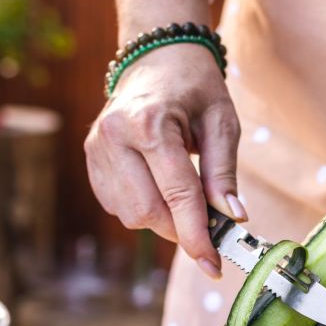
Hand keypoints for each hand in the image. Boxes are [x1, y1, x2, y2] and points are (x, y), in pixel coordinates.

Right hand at [85, 44, 245, 278]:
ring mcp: (96, 149)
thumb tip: (233, 218)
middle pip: (148, 212)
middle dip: (181, 230)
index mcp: (150, 123)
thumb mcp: (222, 122)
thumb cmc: (194, 88)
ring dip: (163, 220)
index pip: (177, 194)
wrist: (157, 58)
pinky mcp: (91, 160)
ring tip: (184, 196)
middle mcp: (114, 137)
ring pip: (131, 215)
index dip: (197, 236)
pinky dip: (144, 208)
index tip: (213, 266)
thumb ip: (224, 173)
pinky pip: (118, 206)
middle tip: (208, 227)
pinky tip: (159, 186)